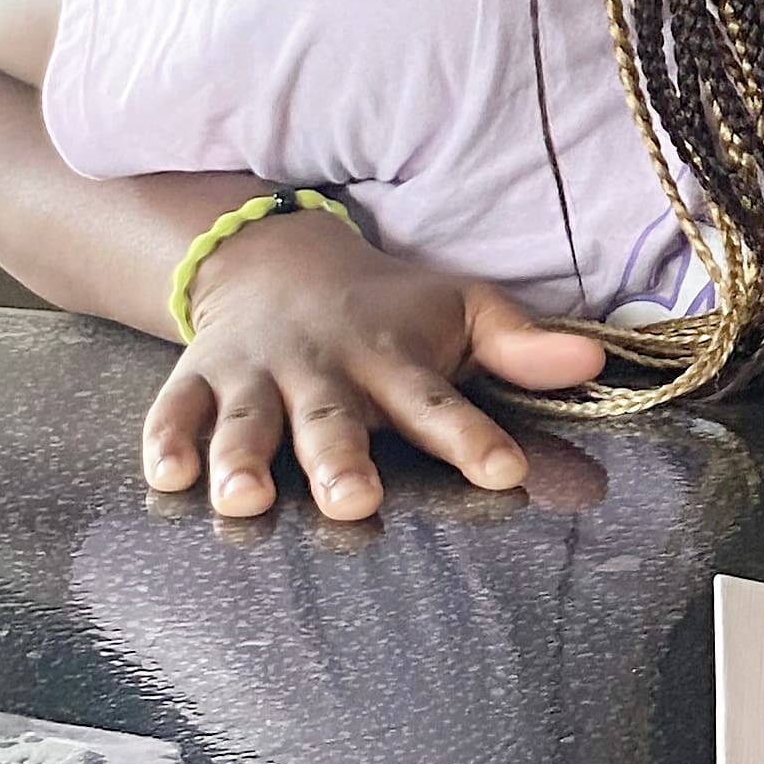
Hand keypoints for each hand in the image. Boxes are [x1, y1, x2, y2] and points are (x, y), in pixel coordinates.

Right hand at [143, 204, 606, 520]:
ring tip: (246, 500)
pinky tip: (167, 477)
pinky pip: (175, 411)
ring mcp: (255, 377)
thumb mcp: (464, 311)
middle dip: (341, 461)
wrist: (279, 261)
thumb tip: (596, 362)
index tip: (504, 471)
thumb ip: (522, 347)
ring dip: (243, 459)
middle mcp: (323, 371)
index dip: (471, 438)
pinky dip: (167, 442)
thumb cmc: (391, 308)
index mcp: (393, 361)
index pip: (439, 404)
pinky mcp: (198, 381)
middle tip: (354, 501)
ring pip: (247, 422)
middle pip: (333, 420)